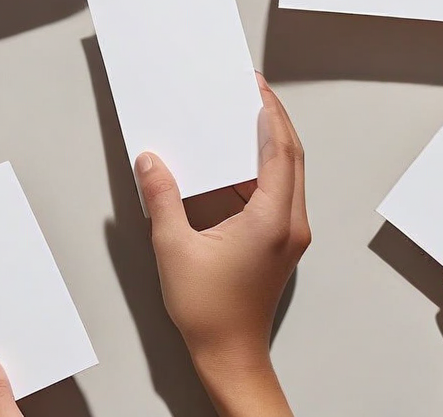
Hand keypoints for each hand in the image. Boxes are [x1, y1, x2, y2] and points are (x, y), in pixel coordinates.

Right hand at [134, 74, 307, 416]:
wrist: (229, 353)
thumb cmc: (208, 309)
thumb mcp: (174, 247)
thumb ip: (163, 198)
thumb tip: (151, 161)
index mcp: (271, 220)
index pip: (280, 152)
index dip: (270, 115)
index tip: (256, 88)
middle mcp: (289, 223)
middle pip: (292, 157)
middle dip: (275, 120)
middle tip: (254, 91)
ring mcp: (289, 234)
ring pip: (288, 174)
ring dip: (270, 143)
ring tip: (244, 117)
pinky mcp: (280, 242)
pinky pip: (278, 193)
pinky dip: (262, 169)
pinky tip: (235, 162)